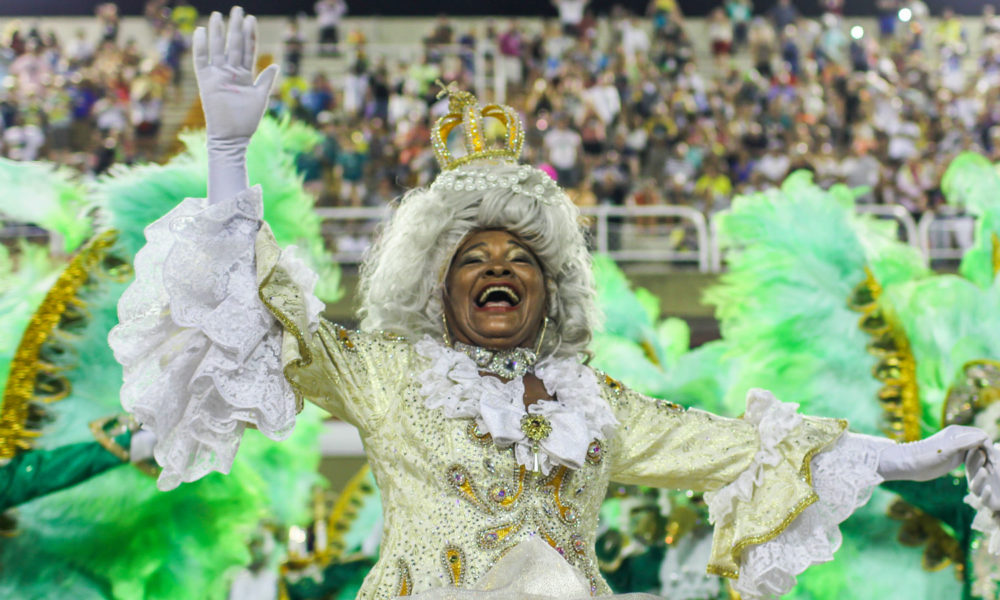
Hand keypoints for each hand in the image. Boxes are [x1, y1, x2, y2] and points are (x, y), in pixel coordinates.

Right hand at [193, 7, 277, 144]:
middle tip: (238, 9)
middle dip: (236, 27)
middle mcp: (230, 72)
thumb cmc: (247, 121)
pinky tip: (201, 31)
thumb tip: (275, 66)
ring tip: (220, 15)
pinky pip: (201, 61)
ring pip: (218, 50)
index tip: (251, 19)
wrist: (232, 137)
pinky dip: (200, 46)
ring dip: (220, 33)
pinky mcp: (206, 82)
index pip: (247, 50)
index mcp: (244, 75)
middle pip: (233, 45)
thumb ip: (265, 81)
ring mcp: (218, 76)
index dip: (250, 35)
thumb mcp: (260, 98)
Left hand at [878, 425, 988, 481]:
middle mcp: (959, 438)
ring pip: (978, 451)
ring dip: (986, 460)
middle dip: (989, 455)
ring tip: (992, 473)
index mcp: (957, 432)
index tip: (993, 462)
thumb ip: (963, 443)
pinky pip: (972, 459)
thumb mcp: (946, 451)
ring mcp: (957, 447)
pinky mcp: (955, 457)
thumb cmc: (925, 457)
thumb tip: (983, 437)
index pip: (982, 436)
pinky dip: (979, 464)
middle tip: (995, 470)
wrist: (909, 464)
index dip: (989, 448)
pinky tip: (983, 474)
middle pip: (982, 443)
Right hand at [967, 443, 999, 513]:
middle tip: (982, 454)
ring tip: (984, 471)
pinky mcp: (989, 504)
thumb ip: (996, 453)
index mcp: (976, 471)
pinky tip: (989, 488)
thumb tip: (994, 442)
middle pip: (971, 471)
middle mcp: (976, 481)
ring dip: (979, 478)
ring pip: (974, 486)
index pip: (971, 461)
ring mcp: (981, 492)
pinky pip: (984, 500)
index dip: (975, 452)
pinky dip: (985, 495)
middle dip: (975, 462)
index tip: (980, 444)